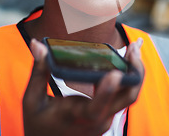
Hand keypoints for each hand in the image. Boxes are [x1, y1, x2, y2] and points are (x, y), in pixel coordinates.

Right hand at [23, 38, 143, 135]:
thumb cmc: (37, 123)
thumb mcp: (32, 99)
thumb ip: (38, 71)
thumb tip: (38, 45)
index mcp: (77, 117)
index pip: (97, 107)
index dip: (107, 91)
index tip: (114, 72)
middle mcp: (97, 120)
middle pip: (127, 98)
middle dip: (136, 71)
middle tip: (134, 47)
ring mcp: (105, 118)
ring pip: (128, 95)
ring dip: (134, 71)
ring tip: (134, 47)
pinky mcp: (107, 114)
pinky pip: (122, 95)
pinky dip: (127, 76)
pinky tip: (127, 59)